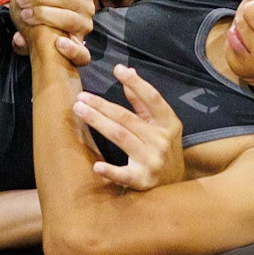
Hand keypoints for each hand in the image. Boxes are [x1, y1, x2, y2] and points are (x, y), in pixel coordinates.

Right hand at [10, 0, 94, 62]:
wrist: (50, 1)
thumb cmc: (40, 24)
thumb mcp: (30, 37)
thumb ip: (23, 42)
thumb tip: (18, 40)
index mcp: (76, 47)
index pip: (82, 56)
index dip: (72, 51)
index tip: (58, 44)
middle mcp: (85, 27)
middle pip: (68, 19)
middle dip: (42, 14)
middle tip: (22, 11)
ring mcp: (88, 8)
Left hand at [73, 64, 184, 189]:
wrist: (174, 184)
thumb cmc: (162, 146)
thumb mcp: (160, 123)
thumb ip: (142, 100)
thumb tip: (127, 70)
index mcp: (168, 123)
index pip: (152, 99)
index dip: (136, 83)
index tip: (118, 69)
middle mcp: (162, 141)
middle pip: (127, 118)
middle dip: (102, 105)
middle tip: (81, 97)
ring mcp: (153, 161)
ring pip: (121, 137)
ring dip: (98, 122)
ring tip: (79, 110)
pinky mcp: (143, 180)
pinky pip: (125, 175)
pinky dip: (111, 171)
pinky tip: (97, 166)